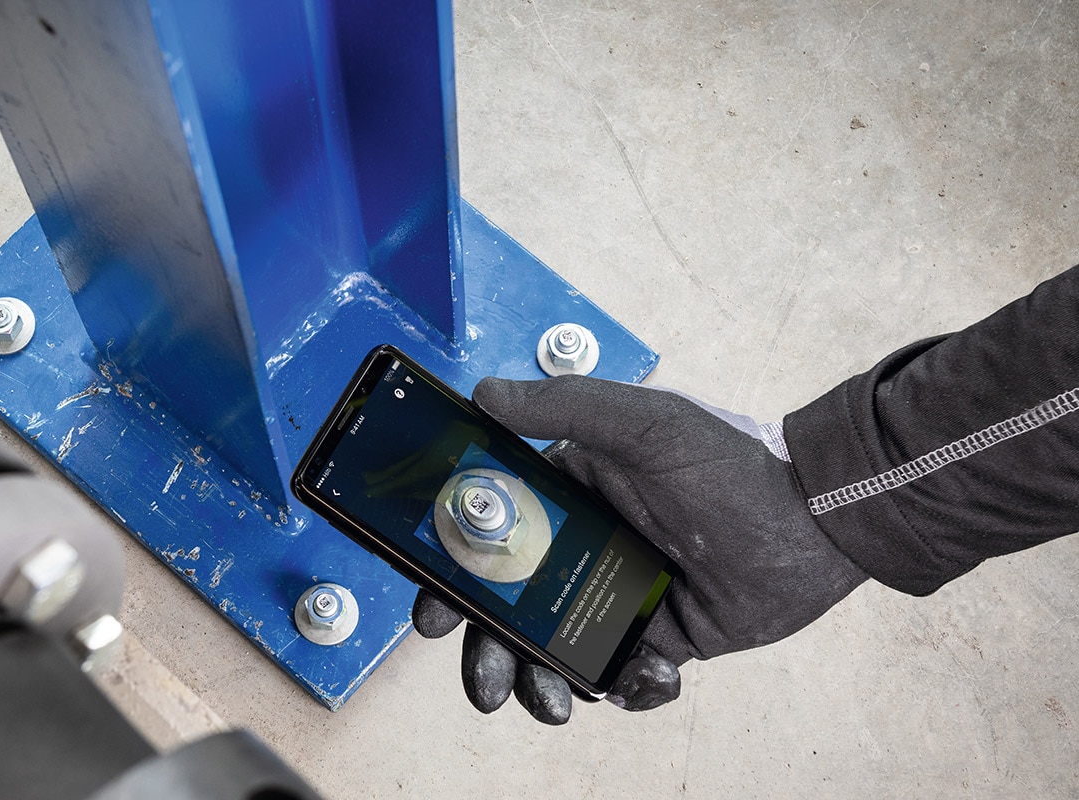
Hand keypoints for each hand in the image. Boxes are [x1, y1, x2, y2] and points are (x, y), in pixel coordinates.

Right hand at [413, 375, 866, 721]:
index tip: (436, 614)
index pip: (490, 540)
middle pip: (510, 609)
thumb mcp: (642, 423)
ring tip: (553, 704)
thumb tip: (483, 394)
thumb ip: (563, 408)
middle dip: (488, 651)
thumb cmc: (731, 460)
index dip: (453, 579)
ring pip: (556, 651)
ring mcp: (620, 596)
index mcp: (567, 496)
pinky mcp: (660, 637)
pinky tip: (643, 679)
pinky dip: (623, 689)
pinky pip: (621, 675)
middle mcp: (585, 548)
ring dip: (542, 682)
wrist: (818, 520)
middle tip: (487, 682)